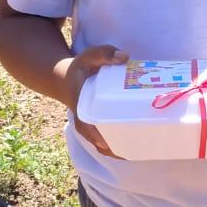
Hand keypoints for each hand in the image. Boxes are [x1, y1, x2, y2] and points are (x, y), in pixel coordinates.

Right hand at [66, 44, 127, 158]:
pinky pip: (106, 140)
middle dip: (114, 149)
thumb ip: (104, 53)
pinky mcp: (97, 125)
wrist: (67, 78)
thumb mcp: (88, 57)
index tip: (109, 145)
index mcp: (81, 106)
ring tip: (139, 153)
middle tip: (134, 152)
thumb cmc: (80, 68)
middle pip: (98, 141)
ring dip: (117, 151)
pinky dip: (116, 147)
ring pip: (102, 144)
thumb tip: (124, 57)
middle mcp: (85, 121)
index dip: (98, 137)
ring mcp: (90, 125)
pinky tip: (134, 149)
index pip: (87, 126)